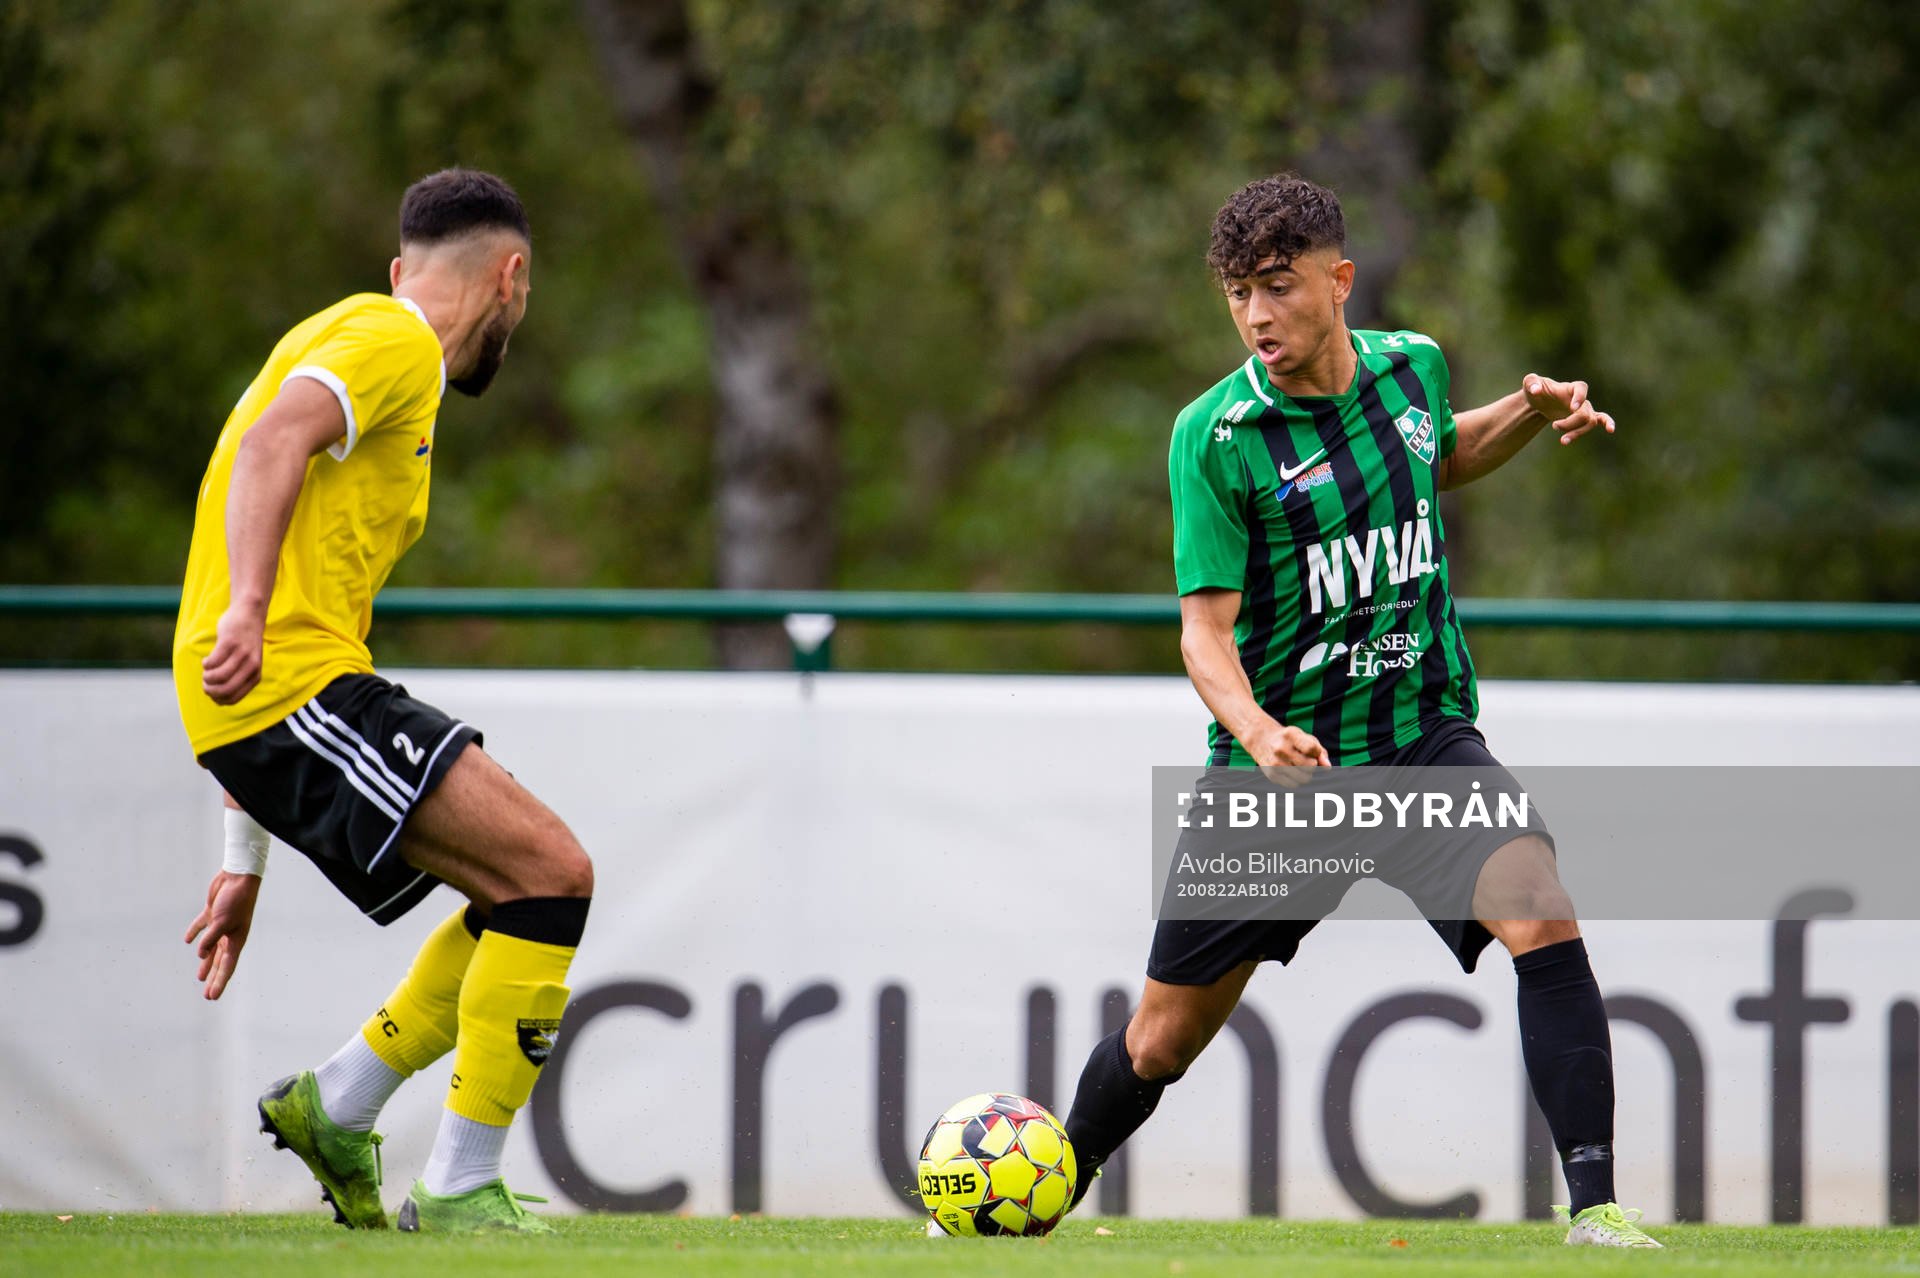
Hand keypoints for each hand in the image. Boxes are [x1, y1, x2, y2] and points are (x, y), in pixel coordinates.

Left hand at [185, 870, 260, 1000]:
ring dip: (205, 963)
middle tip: (208, 995)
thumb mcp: (223, 922)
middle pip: (219, 963)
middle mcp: (229, 936)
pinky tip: (188, 941)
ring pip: (211, 950)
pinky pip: (202, 928)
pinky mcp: (213, 914)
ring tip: (199, 976)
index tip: (212, 997)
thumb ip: (210, 939)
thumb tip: (200, 954)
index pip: (227, 967)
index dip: (219, 983)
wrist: (238, 877)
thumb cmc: (236, 900)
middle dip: (213, 979)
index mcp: (236, 940)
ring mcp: (220, 926)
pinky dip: (195, 934)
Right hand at [202, 605, 265, 703]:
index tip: (210, 692)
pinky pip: (213, 661)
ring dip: (206, 676)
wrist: (249, 615)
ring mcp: (241, 654)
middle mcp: (251, 666)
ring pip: (218, 677)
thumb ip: (237, 679)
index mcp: (255, 675)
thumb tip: (217, 699)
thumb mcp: (247, 664)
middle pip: (225, 690)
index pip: (233, 698)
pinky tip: (207, 660)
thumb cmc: (243, 643)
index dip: (217, 699)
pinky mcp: (230, 642)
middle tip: (205, 681)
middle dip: (209, 690)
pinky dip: (206, 664)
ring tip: (206, 670)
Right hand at [1246, 722, 1330, 784]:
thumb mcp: (1304, 737)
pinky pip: (1294, 785)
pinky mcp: (1271, 774)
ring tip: (1299, 767)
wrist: (1261, 740)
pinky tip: (1290, 772)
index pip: (1312, 748)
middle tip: (1306, 760)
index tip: (1312, 751)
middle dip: (1312, 765)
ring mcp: (1275, 762)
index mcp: (1291, 735)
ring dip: (1306, 775)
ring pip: (1304, 778)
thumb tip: (1327, 768)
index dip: (1317, 753)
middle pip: (1310, 766)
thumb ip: (1320, 752)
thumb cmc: (1289, 739)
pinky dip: (1296, 780)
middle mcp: (1281, 748)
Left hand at [1521, 374, 1615, 445]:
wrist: (1539, 401)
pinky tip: (1611, 430)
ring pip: (1589, 422)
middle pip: (1583, 412)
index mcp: (1569, 387)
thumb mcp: (1529, 384)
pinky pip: (1599, 420)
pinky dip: (1607, 423)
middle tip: (1553, 426)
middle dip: (1569, 423)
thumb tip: (1536, 391)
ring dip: (1577, 433)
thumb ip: (1531, 383)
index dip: (1579, 398)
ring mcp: (1583, 408)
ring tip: (1562, 441)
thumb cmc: (1536, 389)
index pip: (1581, 388)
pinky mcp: (1583, 418)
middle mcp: (1580, 398)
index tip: (1572, 408)